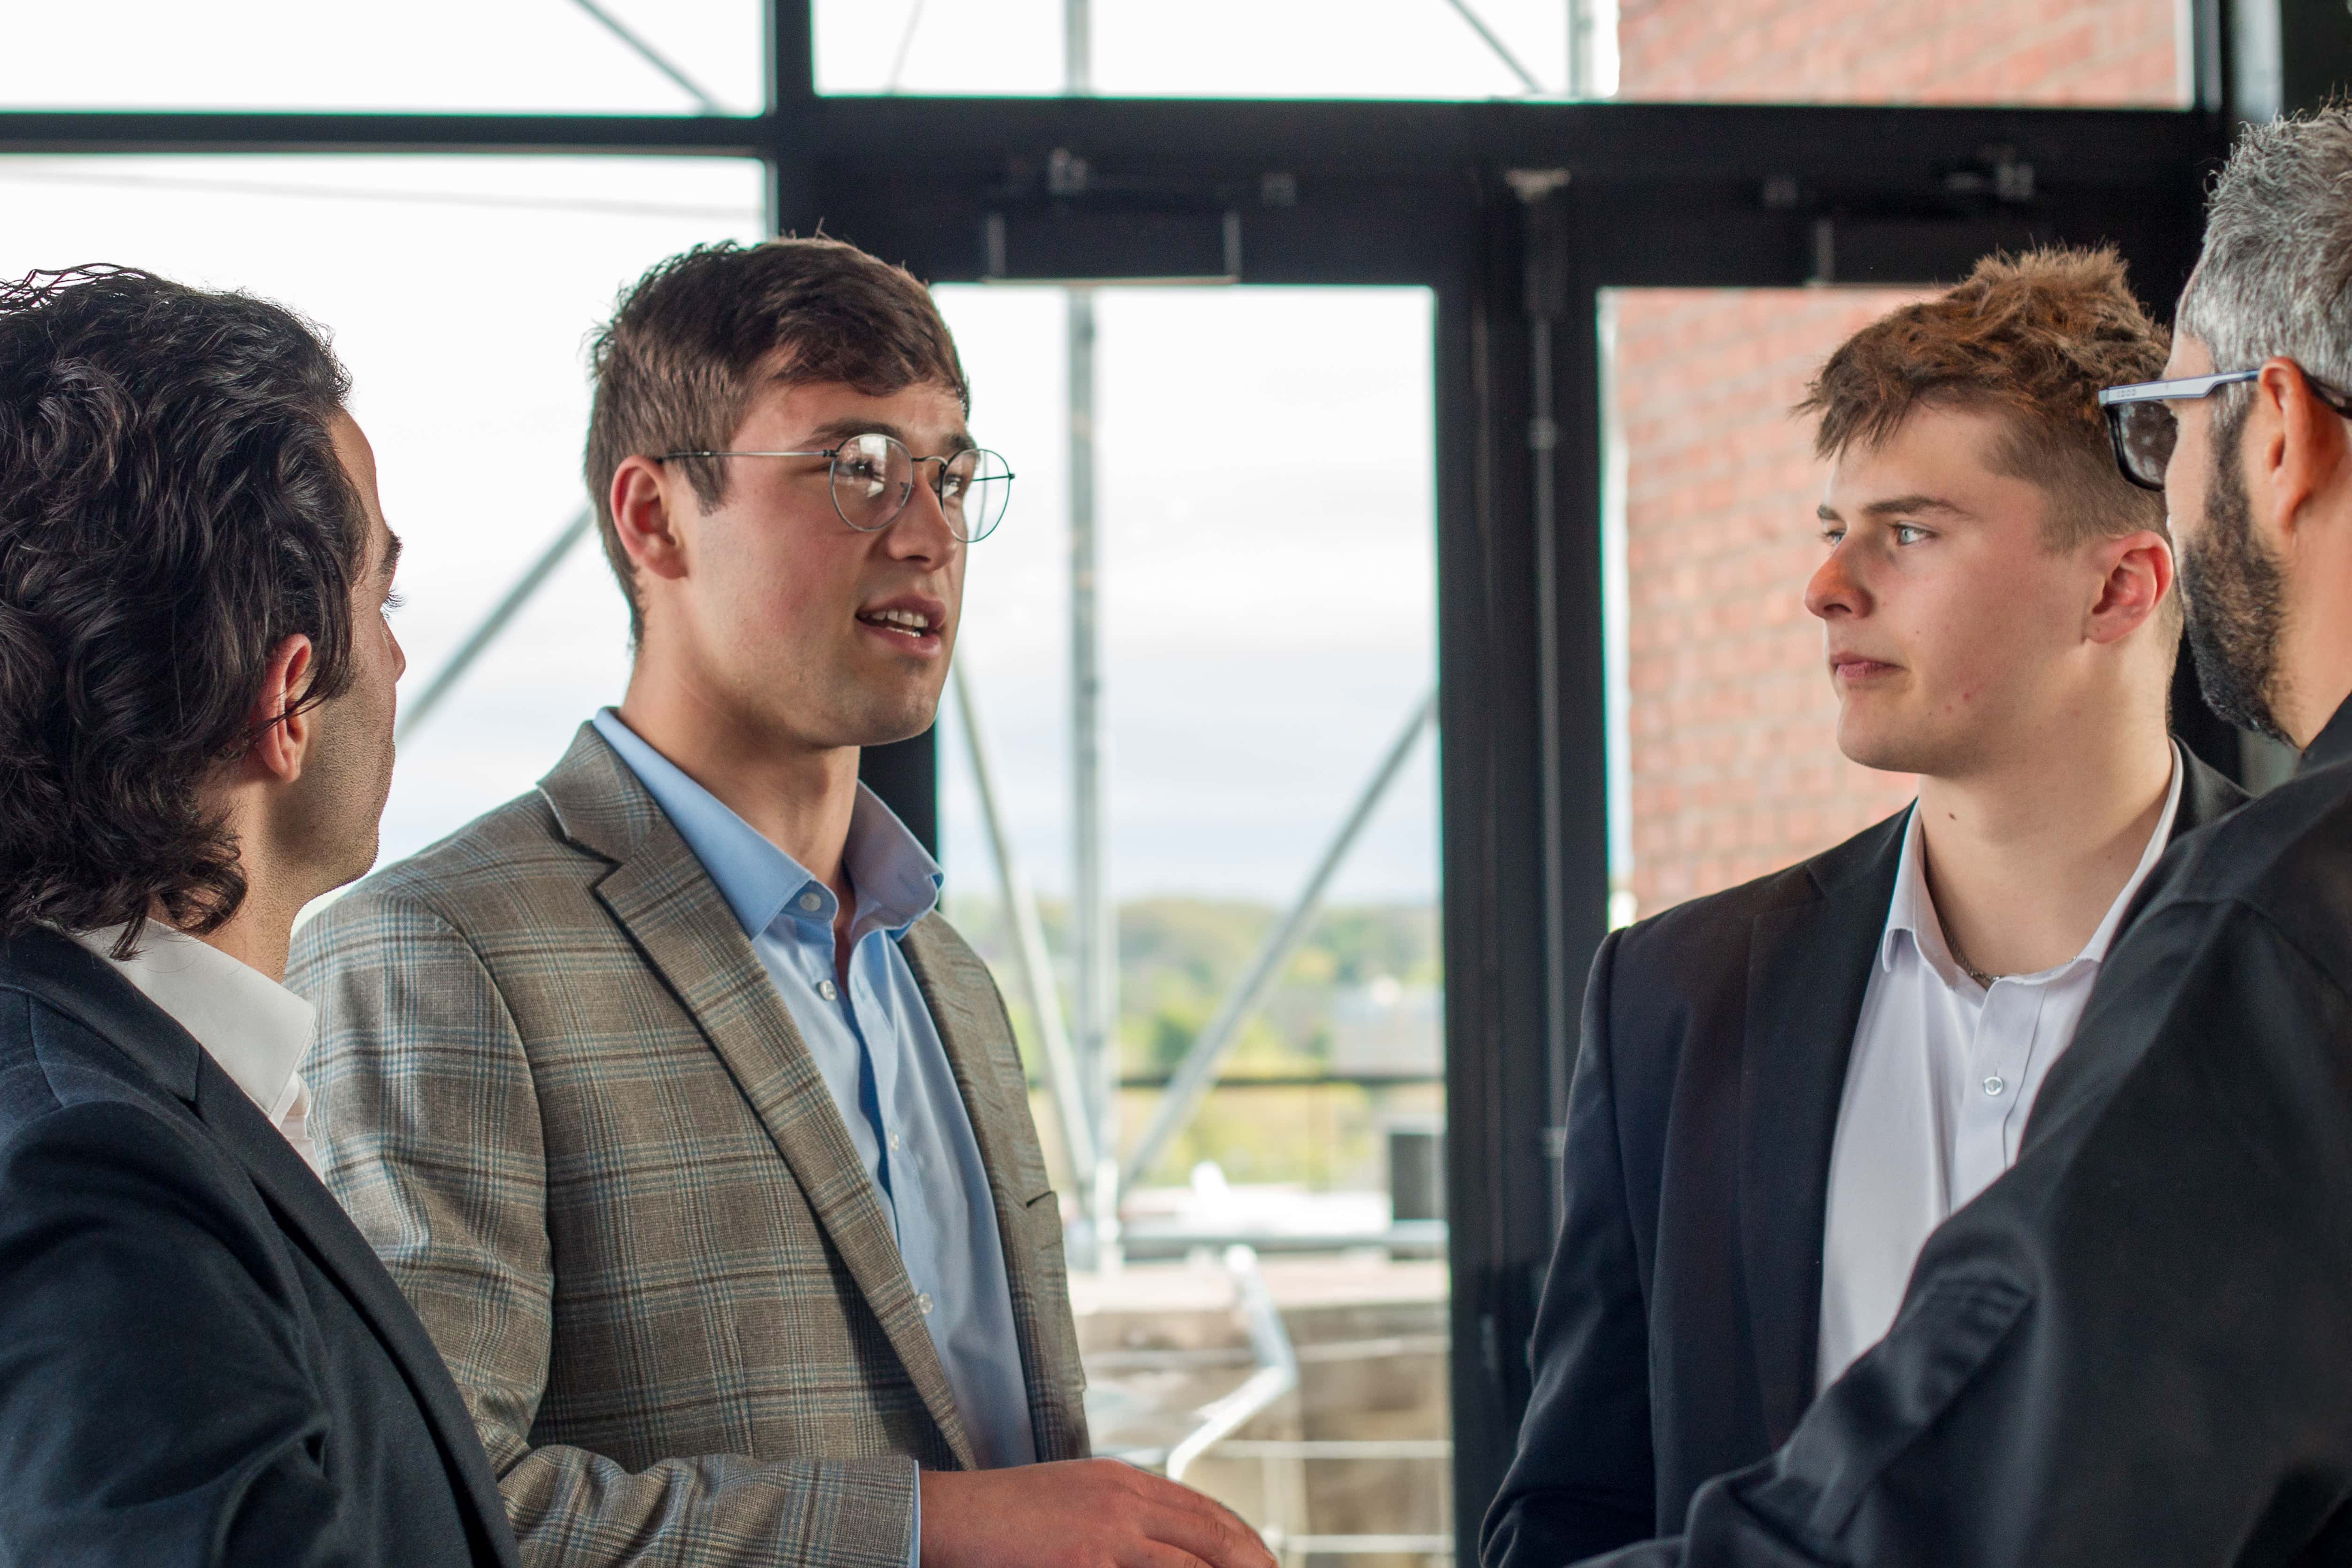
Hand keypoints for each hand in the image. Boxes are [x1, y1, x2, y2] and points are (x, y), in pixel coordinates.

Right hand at [918, 1458, 1277, 1567]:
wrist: (950, 1516)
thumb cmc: (1005, 1515)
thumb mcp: (1074, 1496)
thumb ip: (1119, 1512)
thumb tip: (1160, 1541)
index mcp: (1124, 1481)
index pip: (1204, 1510)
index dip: (1243, 1540)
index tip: (1265, 1560)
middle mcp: (1125, 1500)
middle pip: (1211, 1535)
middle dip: (1250, 1562)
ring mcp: (1107, 1533)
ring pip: (1190, 1564)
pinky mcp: (1085, 1563)